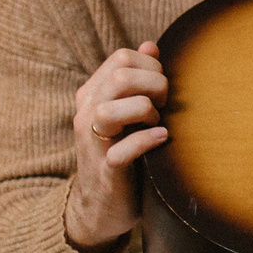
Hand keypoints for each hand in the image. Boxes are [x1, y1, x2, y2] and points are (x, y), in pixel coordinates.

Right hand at [64, 41, 168, 252]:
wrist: (102, 207)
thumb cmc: (123, 153)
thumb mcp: (128, 112)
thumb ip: (136, 79)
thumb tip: (150, 45)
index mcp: (93, 94)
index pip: (122, 57)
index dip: (151, 66)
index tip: (162, 88)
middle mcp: (87, 113)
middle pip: (120, 77)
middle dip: (154, 84)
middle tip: (165, 104)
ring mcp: (93, 143)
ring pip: (110, 111)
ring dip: (145, 111)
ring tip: (158, 122)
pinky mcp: (105, 170)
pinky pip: (122, 151)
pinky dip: (146, 141)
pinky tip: (162, 138)